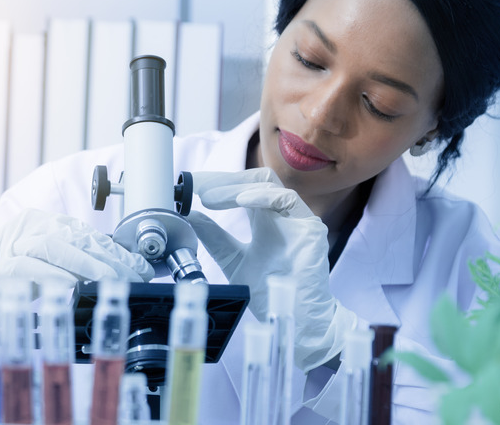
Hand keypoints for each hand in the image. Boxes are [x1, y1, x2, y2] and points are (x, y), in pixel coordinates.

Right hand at [0, 208, 154, 288]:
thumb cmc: (11, 275)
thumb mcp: (47, 261)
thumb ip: (76, 260)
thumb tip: (122, 268)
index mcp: (42, 222)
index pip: (86, 233)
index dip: (116, 251)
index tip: (140, 267)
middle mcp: (27, 228)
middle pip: (74, 238)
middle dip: (107, 259)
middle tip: (132, 276)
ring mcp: (11, 245)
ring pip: (52, 248)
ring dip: (84, 265)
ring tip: (108, 280)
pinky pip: (26, 268)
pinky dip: (50, 277)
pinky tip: (70, 287)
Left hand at [187, 168, 356, 370]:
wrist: (294, 319)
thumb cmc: (269, 292)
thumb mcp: (232, 259)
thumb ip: (214, 238)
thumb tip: (189, 216)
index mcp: (266, 220)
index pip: (243, 189)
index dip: (218, 183)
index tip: (192, 186)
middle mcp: (282, 215)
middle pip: (254, 180)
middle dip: (224, 179)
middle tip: (197, 186)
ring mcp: (297, 219)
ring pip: (267, 184)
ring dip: (235, 187)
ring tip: (209, 198)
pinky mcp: (310, 228)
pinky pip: (287, 200)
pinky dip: (261, 195)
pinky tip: (240, 200)